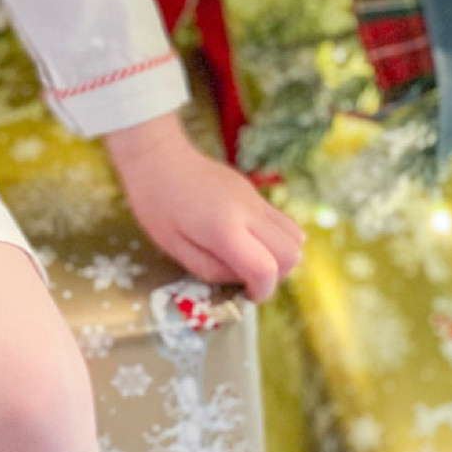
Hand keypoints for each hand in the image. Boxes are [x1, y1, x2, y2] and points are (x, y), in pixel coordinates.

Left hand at [103, 111, 304, 304]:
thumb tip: (242, 281)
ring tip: (252, 259)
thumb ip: (212, 270)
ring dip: (281, 256)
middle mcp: (247, 211)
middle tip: (247, 278)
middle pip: (291, 254)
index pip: (266, 269)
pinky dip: (277, 238)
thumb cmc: (156, 205)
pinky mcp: (255, 192)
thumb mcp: (175, 248)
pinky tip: (250, 240)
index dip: (261, 291)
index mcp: (224, 229)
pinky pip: (283, 220)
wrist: (158, 156)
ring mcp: (255, 198)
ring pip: (295, 235)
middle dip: (276, 276)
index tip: (245, 295)